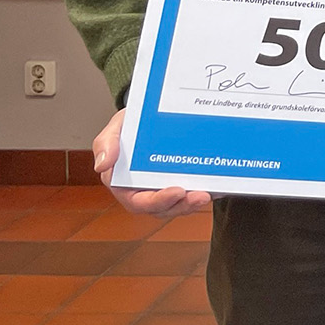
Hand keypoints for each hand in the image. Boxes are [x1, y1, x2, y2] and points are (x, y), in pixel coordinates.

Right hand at [92, 109, 210, 219]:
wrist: (149, 116)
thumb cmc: (128, 126)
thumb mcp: (114, 129)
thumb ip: (106, 144)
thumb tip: (102, 165)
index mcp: (125, 185)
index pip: (140, 202)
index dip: (158, 201)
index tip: (177, 191)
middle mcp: (146, 191)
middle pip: (164, 208)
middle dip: (182, 205)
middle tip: (201, 196)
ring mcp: (166, 188)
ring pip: (180, 204)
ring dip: (194, 203)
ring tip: (210, 193)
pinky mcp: (185, 181)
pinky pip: (196, 192)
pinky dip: (210, 191)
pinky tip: (222, 187)